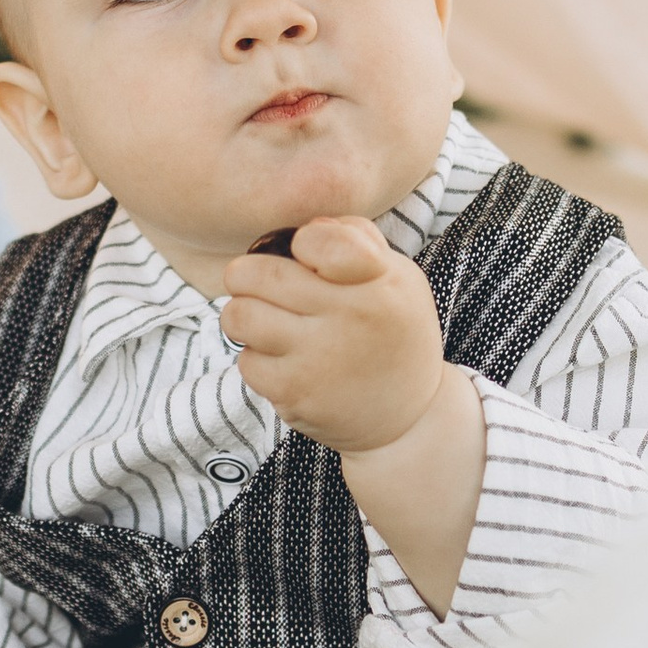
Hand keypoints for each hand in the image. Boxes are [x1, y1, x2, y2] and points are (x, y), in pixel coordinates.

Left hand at [221, 218, 445, 453]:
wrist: (409, 419)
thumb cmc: (394, 335)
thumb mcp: (399, 278)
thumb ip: (357, 240)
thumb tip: (307, 228)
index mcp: (378, 281)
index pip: (318, 239)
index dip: (303, 242)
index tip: (307, 256)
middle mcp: (350, 317)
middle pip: (256, 273)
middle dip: (247, 274)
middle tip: (257, 284)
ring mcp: (319, 359)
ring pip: (239, 316)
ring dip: (242, 314)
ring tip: (264, 320)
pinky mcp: (295, 395)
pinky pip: (247, 361)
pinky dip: (257, 358)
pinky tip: (282, 360)